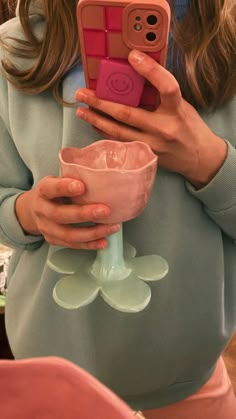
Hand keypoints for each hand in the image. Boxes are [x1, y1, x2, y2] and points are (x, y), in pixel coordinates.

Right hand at [15, 176, 119, 248]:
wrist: (33, 209)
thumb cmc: (54, 193)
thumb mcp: (58, 180)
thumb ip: (73, 179)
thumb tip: (103, 177)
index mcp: (43, 191)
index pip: (50, 188)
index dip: (64, 187)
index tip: (81, 186)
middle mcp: (42, 210)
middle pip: (60, 215)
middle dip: (84, 214)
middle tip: (105, 210)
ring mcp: (46, 228)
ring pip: (68, 234)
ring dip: (92, 232)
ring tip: (112, 227)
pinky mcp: (54, 240)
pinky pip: (73, 244)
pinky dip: (90, 244)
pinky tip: (104, 241)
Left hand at [75, 50, 226, 188]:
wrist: (199, 159)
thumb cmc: (190, 128)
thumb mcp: (183, 107)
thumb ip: (162, 95)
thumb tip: (136, 76)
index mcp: (177, 111)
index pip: (166, 86)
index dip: (150, 71)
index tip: (132, 56)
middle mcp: (164, 129)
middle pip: (128, 113)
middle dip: (101, 102)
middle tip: (82, 93)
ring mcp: (152, 145)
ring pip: (118, 132)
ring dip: (96, 120)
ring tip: (80, 110)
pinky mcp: (145, 157)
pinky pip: (120, 144)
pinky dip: (105, 134)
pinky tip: (94, 124)